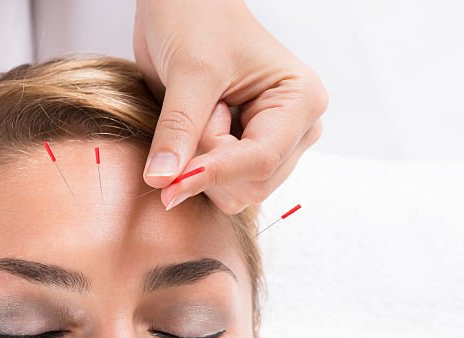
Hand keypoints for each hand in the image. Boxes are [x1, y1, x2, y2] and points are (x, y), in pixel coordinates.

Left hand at [133, 0, 328, 213]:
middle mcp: (297, 129)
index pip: (260, 160)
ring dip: (203, 164)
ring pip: (236, 192)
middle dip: (209, 162)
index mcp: (301, 101)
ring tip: (199, 114)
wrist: (183, 5)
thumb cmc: (197, 19)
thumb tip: (163, 181)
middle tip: (194, 115)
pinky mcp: (248, 153)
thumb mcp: (189, 72)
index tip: (169, 187)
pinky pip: (222, 186)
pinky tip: (198, 128)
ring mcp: (275, 144)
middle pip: (250, 186)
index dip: (214, 175)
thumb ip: (178, 129)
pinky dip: (199, 168)